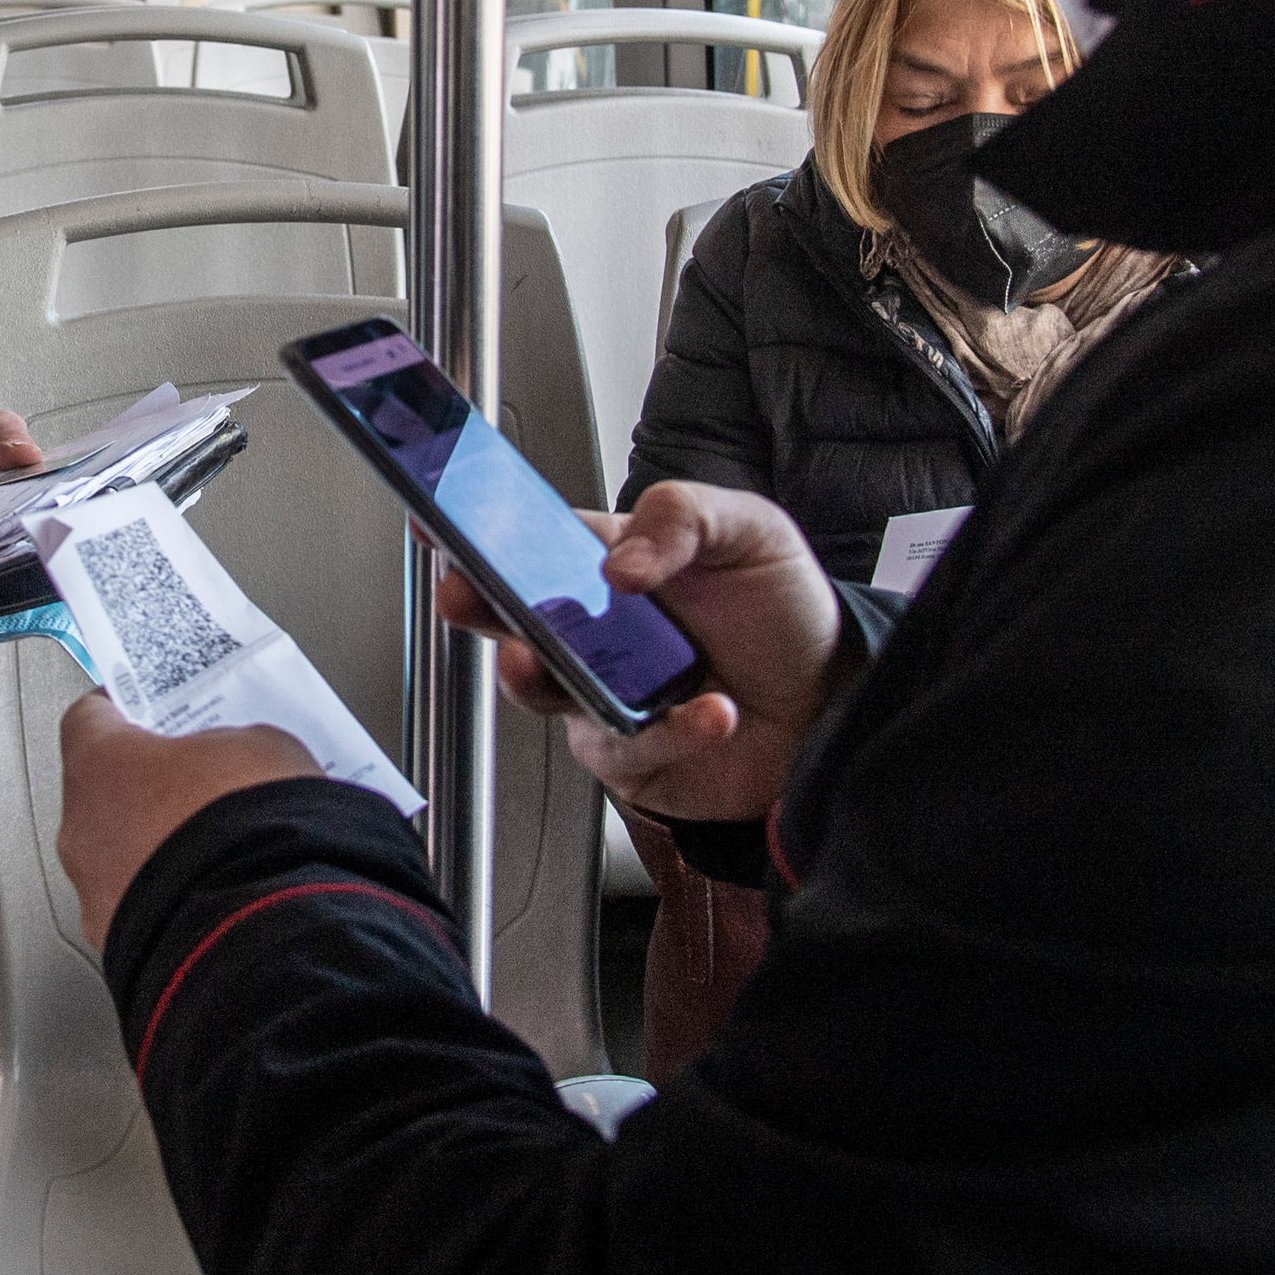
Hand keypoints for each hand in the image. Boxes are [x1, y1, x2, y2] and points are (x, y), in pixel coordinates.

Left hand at [55, 692, 315, 950]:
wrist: (260, 927)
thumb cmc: (246, 826)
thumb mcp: (260, 749)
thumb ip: (230, 744)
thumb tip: (234, 758)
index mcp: (99, 764)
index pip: (90, 718)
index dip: (128, 711)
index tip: (152, 708)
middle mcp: (80, 831)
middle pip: (105, 793)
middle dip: (151, 788)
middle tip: (200, 783)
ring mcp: (95, 896)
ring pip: (119, 858)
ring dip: (158, 851)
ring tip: (219, 848)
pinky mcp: (121, 947)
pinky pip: (142, 910)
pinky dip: (172, 900)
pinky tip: (219, 894)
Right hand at [445, 483, 838, 828]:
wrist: (835, 701)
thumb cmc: (786, 612)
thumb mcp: (748, 530)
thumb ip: (682, 516)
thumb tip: (620, 561)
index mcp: (610, 564)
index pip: (532, 539)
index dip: (479, 529)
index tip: (440, 516)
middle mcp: (596, 632)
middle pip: (511, 616)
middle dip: (475, 604)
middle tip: (464, 593)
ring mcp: (604, 696)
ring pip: (542, 690)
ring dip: (536, 676)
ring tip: (546, 657)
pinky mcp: (632, 757)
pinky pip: (626, 749)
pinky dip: (668, 732)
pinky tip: (711, 711)